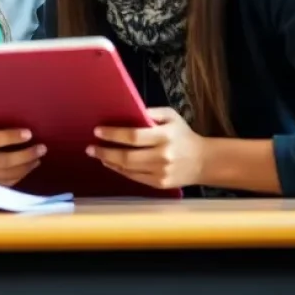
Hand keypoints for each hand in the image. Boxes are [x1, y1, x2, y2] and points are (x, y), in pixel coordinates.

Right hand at [0, 125, 45, 186]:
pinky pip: (9, 182)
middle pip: (3, 161)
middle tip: (42, 148)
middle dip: (25, 155)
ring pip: (8, 174)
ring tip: (40, 157)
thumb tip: (24, 117)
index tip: (29, 133)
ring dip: (27, 166)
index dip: (10, 137)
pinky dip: (23, 174)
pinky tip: (32, 165)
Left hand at [88, 107, 205, 189]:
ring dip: (109, 162)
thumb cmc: (183, 135)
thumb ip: (151, 112)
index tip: (97, 131)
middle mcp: (162, 156)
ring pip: (129, 169)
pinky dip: (120, 171)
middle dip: (105, 152)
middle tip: (90, 148)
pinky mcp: (160, 184)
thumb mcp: (171, 116)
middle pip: (127, 156)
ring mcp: (161, 172)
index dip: (113, 135)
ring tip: (97, 155)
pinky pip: (135, 178)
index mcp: (164, 136)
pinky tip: (111, 164)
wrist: (204, 161)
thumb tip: (128, 110)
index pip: (133, 136)